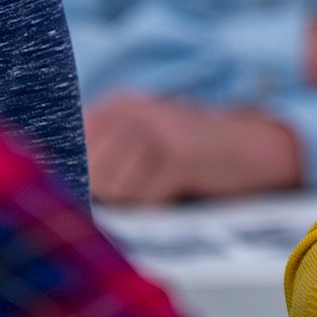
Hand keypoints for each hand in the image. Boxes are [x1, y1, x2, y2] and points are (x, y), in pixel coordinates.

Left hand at [84, 94, 302, 203]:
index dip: (73, 175)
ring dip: (127, 207)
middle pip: (89, 170)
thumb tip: (65, 187)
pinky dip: (151, 212)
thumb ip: (107, 151)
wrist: (251, 145)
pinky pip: (145, 199)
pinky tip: (164, 206)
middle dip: (100, 196)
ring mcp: (157, 132)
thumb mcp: (146, 137)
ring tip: (149, 203)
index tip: (79, 197)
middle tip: (122, 207)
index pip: (72, 144)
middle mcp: (133, 112)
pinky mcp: (179, 157)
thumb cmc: (193, 151)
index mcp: (119, 105)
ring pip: (114, 188)